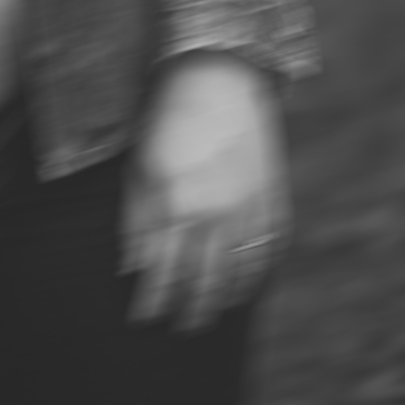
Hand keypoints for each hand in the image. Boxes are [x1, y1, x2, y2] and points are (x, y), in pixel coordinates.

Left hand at [121, 53, 289, 333]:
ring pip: (239, 276)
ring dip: (224, 299)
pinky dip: (255, 273)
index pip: (161, 274)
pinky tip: (243, 281)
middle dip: (189, 311)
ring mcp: (248, 211)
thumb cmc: (166, 120)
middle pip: (203, 284)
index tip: (142, 318)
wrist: (218, 79)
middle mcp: (214, 215)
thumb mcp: (138, 166)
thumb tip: (131, 267)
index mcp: (174, 205)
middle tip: (181, 325)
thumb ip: (135, 220)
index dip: (151, 302)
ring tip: (211, 310)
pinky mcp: (273, 202)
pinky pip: (266, 252)